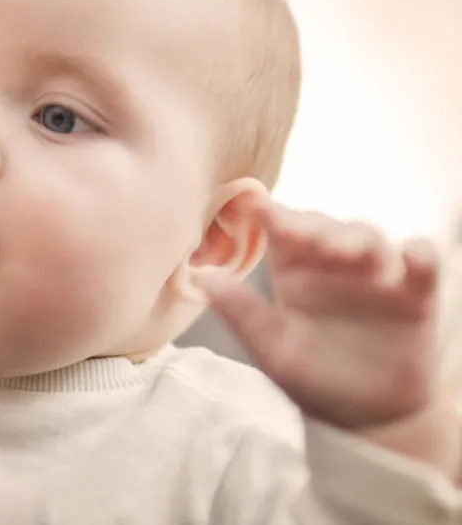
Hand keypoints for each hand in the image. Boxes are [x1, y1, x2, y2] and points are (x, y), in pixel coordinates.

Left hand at [201, 198, 459, 475]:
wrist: (367, 417)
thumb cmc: (312, 378)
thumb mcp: (272, 349)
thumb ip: (241, 312)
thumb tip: (200, 277)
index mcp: (293, 271)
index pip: (281, 230)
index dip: (271, 214)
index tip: (256, 205)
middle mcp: (332, 265)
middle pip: (324, 226)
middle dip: (314, 226)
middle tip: (304, 236)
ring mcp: (375, 275)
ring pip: (368, 236)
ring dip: (357, 239)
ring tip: (347, 256)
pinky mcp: (415, 293)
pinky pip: (423, 260)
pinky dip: (419, 254)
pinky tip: (411, 258)